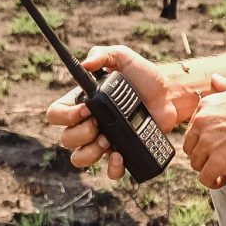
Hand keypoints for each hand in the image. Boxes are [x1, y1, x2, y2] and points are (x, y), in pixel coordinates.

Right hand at [45, 45, 181, 180]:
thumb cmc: (144, 75)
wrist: (170, 94)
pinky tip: (120, 156)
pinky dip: (112, 168)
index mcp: (83, 103)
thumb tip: (85, 63)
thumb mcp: (123, 57)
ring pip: (80, 159)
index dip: (64, 116)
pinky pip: (110, 171)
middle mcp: (89, 124)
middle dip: (80, 134)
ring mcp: (104, 141)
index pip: (55, 114)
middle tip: (99, 124)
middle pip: (65, 140)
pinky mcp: (123, 152)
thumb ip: (103, 54)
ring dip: (90, 152)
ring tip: (108, 140)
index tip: (86, 110)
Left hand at [184, 74, 225, 188]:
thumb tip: (215, 79)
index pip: (193, 130)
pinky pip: (206, 178)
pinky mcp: (218, 162)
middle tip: (223, 157)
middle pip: (192, 149)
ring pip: (197, 165)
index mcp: (206, 106)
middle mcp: (201, 124)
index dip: (206, 140)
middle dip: (205, 155)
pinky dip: (214, 181)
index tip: (220, 143)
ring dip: (211, 169)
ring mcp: (208, 144)